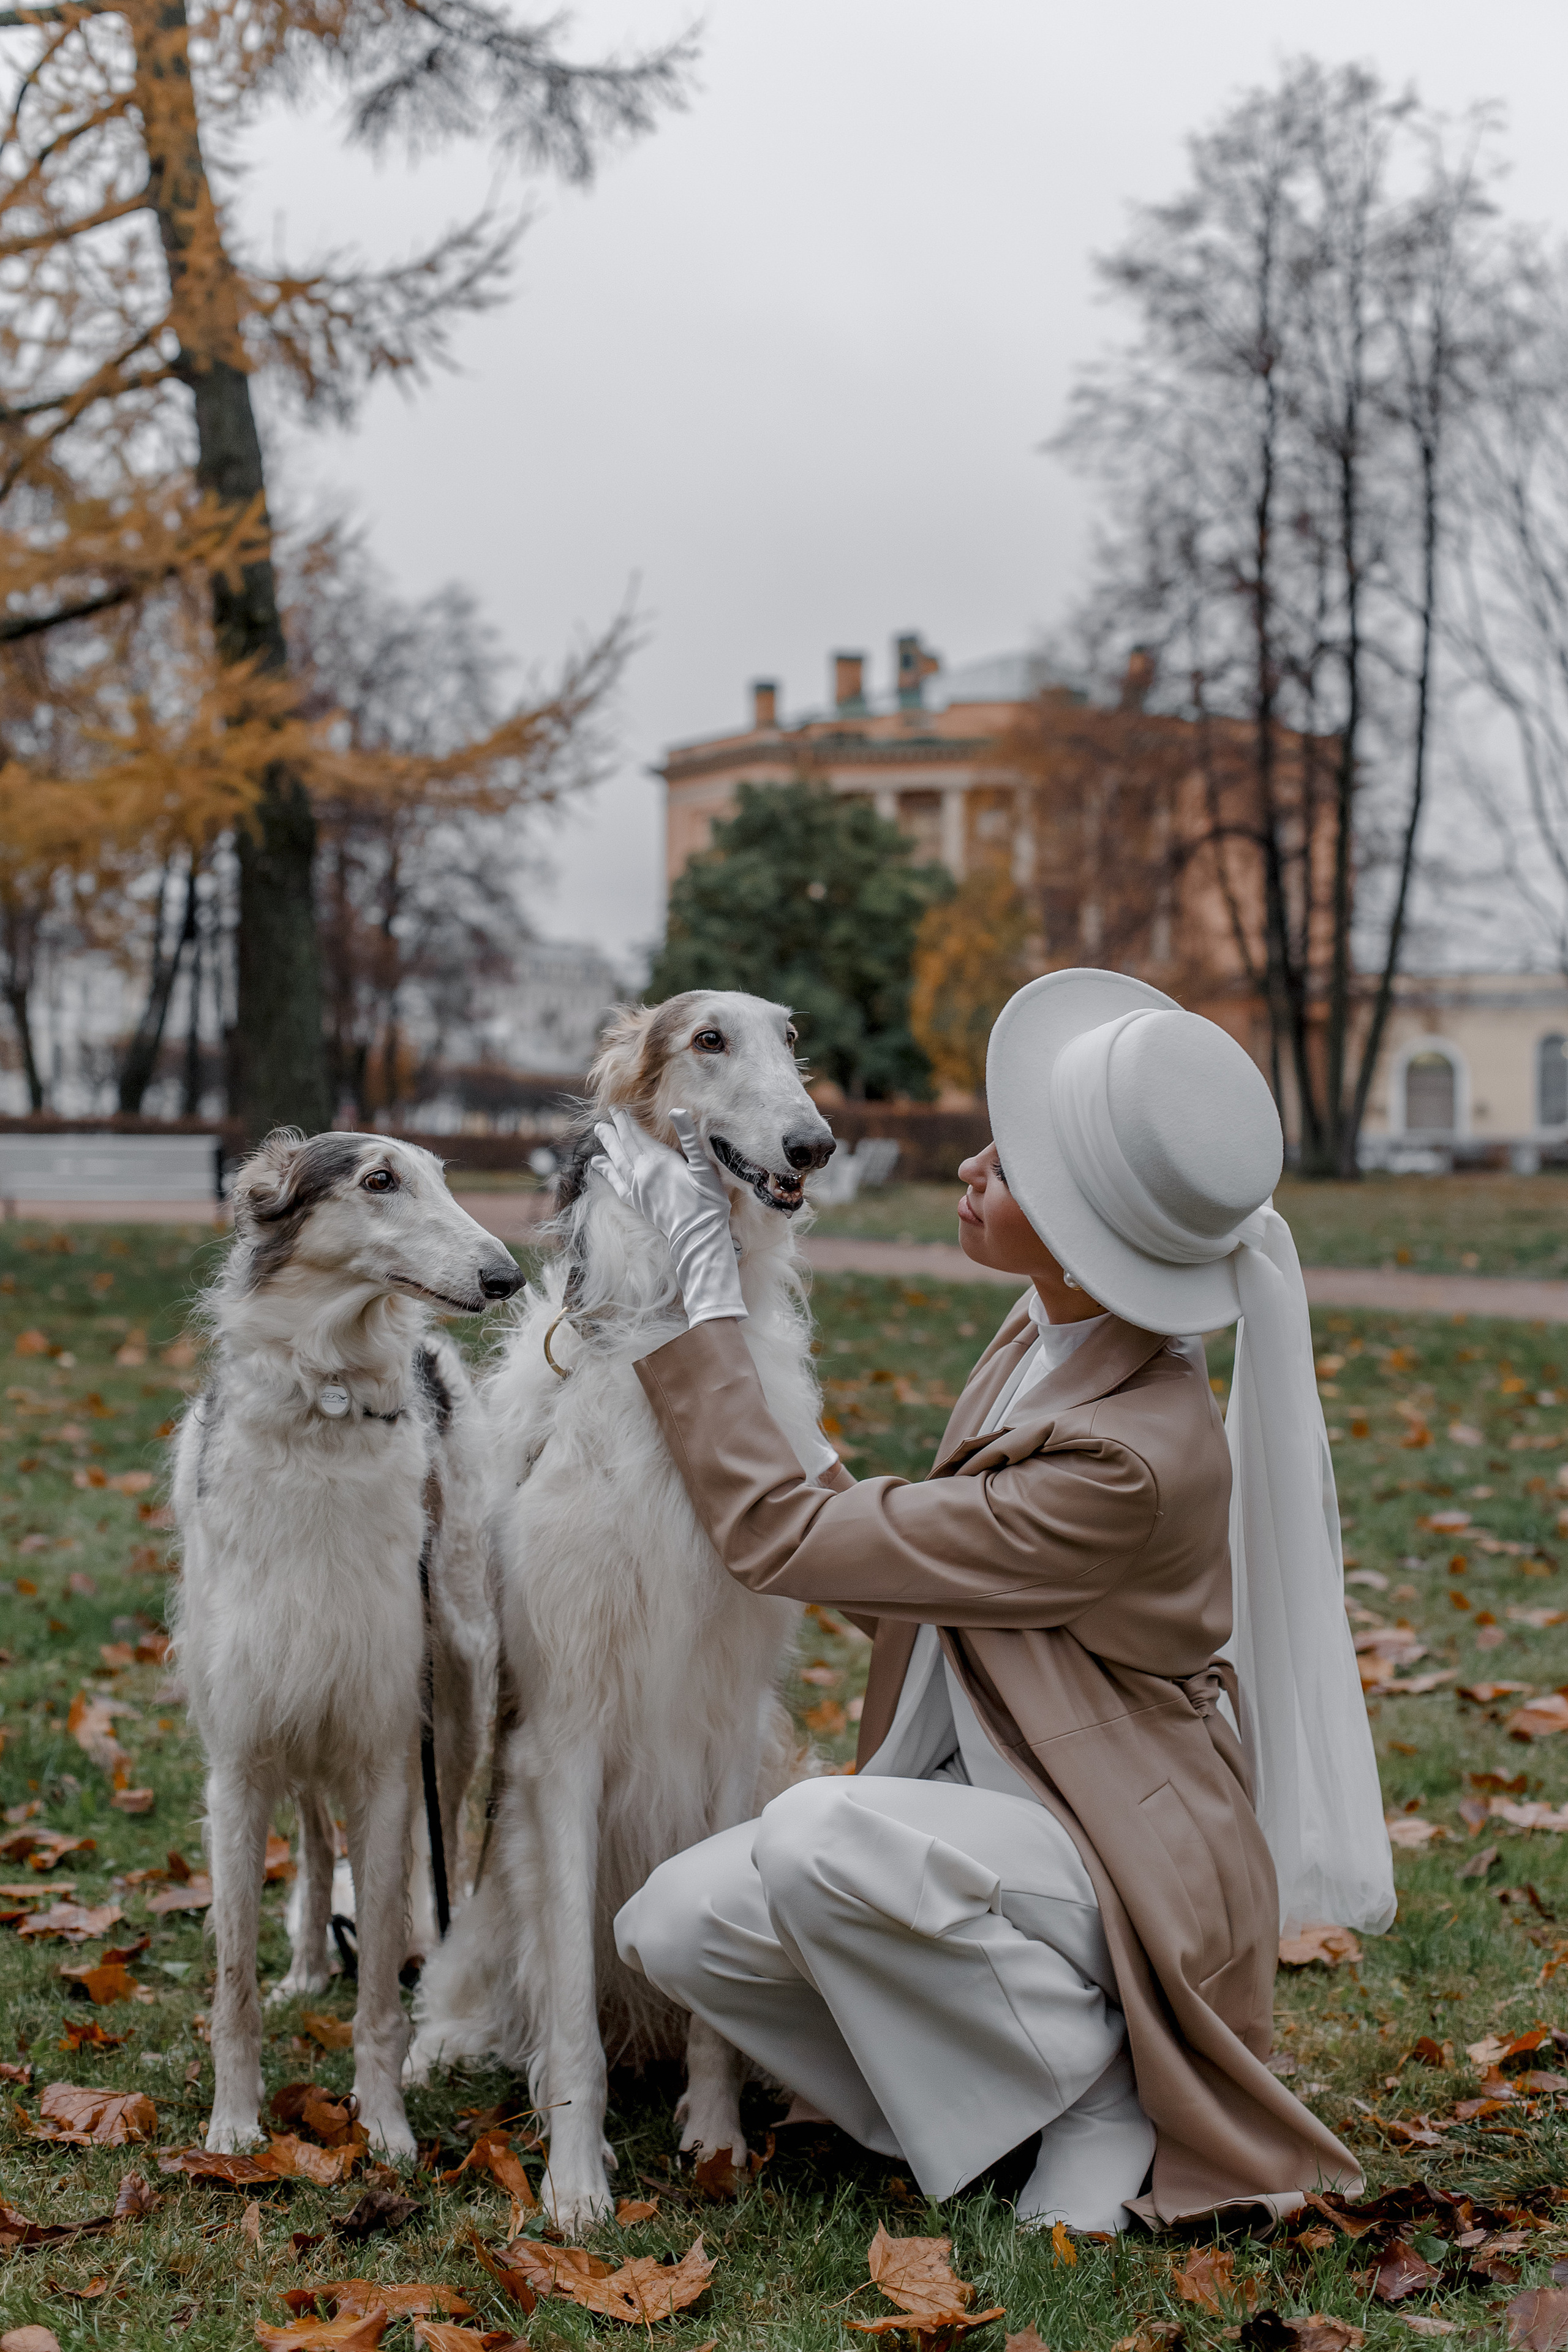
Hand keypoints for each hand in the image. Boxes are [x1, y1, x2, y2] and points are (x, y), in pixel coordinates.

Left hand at [592, 1108, 746, 1326]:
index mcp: (658, 1161)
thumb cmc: (707, 1201)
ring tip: (599, 1130)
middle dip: (616, 1128)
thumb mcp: (703, 1167)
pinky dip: (606, 1171)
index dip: (627, 1121)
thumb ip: (689, 1137)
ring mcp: (637, 1188)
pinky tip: (598, 1164)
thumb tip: (676, 1110)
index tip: (618, 1108)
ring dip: (608, 1145)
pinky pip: (616, 1182)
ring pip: (617, 1160)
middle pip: (625, 1145)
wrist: (697, 1235)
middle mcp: (642, 1172)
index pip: (637, 1135)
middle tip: (607, 1113)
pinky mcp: (636, 1202)